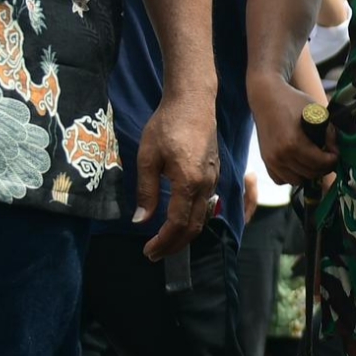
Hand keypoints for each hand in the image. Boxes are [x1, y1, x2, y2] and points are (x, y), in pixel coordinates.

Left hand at [133, 96, 220, 260]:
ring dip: (184, 235)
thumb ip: (146, 191)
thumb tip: (140, 220)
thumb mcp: (148, 158)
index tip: (147, 251)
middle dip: (174, 246)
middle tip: (155, 254)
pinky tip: (178, 220)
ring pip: (202, 218)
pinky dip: (192, 220)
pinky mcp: (214, 174)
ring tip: (164, 242)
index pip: (178, 224)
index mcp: (189, 182)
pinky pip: (206, 205)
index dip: (163, 242)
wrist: (193, 102)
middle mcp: (206, 186)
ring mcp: (214, 180)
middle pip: (194, 228)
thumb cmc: (167, 125)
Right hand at [249, 63, 337, 196]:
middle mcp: (280, 155)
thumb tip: (335, 151)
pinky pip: (281, 180)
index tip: (335, 153)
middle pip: (310, 174)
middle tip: (328, 157)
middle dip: (323, 167)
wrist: (266, 98)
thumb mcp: (316, 112)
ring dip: (308, 174)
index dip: (333, 160)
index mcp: (294, 143)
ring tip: (314, 161)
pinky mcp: (265, 161)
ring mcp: (271, 160)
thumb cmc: (293, 102)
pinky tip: (298, 164)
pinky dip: (292, 175)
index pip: (320, 163)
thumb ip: (329, 133)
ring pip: (296, 181)